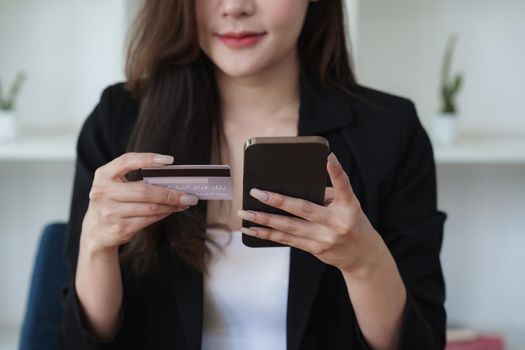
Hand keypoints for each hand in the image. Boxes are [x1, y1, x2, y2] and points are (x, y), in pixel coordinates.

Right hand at [81, 152, 198, 253]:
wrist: (96, 232)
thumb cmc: (113, 203)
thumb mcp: (115, 186)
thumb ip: (135, 179)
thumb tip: (173, 179)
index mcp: (103, 175)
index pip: (126, 161)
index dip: (148, 159)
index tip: (170, 160)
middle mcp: (102, 193)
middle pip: (143, 191)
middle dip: (170, 193)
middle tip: (188, 194)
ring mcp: (109, 212)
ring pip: (149, 208)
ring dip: (171, 205)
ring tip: (184, 202)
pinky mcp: (118, 228)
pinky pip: (148, 220)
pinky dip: (163, 214)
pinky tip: (172, 211)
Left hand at [236, 152, 387, 274]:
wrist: (362, 256)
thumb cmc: (351, 222)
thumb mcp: (348, 206)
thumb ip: (327, 195)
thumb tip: (293, 187)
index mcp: (348, 207)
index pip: (344, 187)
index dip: (336, 172)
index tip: (328, 158)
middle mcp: (336, 223)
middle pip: (303, 210)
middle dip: (277, 201)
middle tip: (256, 193)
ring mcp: (324, 238)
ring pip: (289, 227)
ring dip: (264, 220)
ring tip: (245, 214)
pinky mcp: (314, 249)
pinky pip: (286, 240)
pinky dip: (267, 234)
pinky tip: (252, 230)